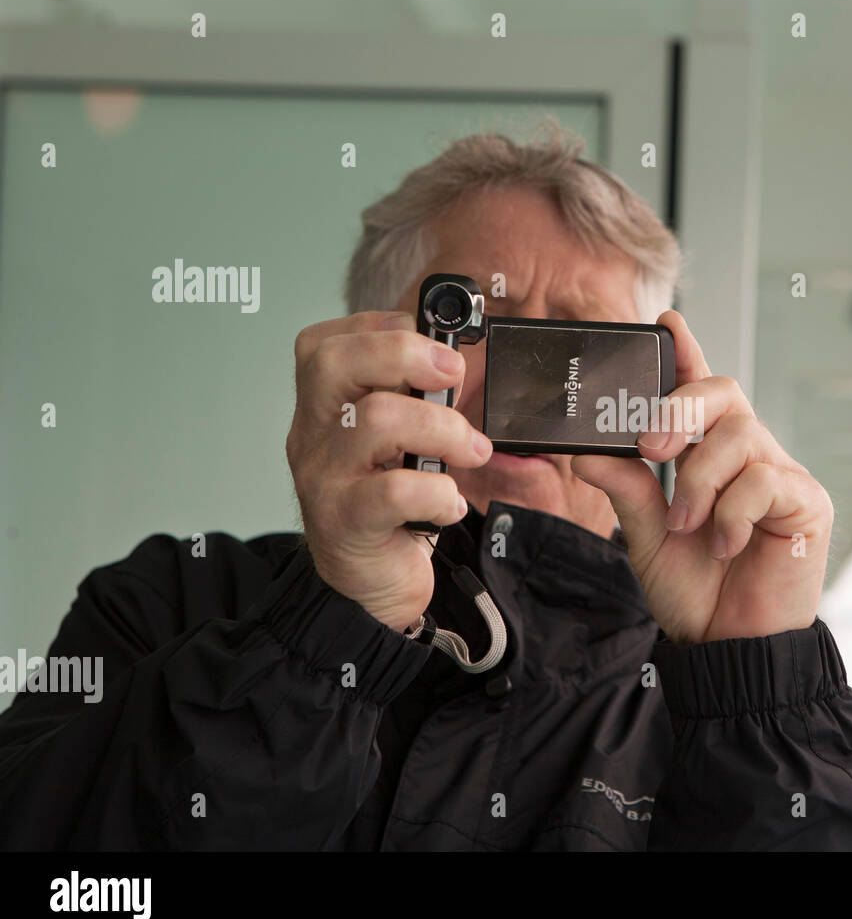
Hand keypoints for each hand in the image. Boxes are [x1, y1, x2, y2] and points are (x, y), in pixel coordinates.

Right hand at [286, 310, 492, 630]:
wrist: (367, 588)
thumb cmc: (388, 508)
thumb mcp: (395, 443)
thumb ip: (412, 401)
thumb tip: (455, 362)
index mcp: (322, 406)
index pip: (327, 342)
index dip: (386, 330)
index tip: (437, 348)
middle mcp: (311, 435)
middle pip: (336, 363)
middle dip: (407, 356)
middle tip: (455, 376)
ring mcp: (323, 478)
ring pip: (375, 420)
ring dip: (444, 428)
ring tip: (472, 450)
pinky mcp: (344, 523)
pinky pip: (392, 491)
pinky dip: (437, 491)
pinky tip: (449, 503)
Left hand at [570, 312, 832, 643]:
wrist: (730, 648)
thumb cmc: (697, 592)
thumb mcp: (648, 535)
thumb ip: (625, 487)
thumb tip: (584, 450)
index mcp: (711, 457)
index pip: (699, 393)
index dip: (686, 354)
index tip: (666, 323)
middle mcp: (749, 456)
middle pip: (723, 392)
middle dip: (679, 408)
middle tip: (650, 447)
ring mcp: (782, 476)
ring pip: (739, 435)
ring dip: (700, 480)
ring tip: (689, 525)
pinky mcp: (808, 503)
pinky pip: (765, 480)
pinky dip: (732, 512)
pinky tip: (724, 544)